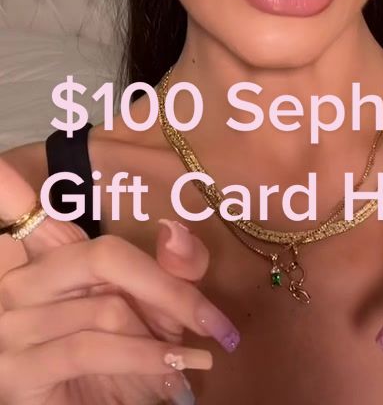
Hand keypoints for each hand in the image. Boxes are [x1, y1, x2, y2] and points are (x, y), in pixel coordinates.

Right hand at [0, 157, 239, 404]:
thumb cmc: (120, 364)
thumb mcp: (153, 309)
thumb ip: (173, 268)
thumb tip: (175, 230)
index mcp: (49, 257)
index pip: (18, 206)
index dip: (6, 185)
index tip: (1, 164)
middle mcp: (21, 282)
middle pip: (104, 255)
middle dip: (169, 290)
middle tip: (212, 321)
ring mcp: (13, 324)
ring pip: (108, 308)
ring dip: (162, 339)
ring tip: (190, 357)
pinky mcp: (18, 369)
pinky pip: (93, 347)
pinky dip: (145, 360)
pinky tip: (174, 368)